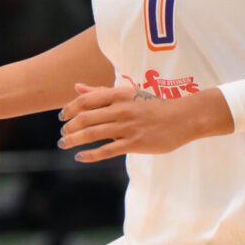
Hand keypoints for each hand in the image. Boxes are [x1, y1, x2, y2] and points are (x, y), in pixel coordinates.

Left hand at [57, 81, 231, 161]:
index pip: (86, 100)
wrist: (182, 118)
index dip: (70, 109)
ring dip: (74, 140)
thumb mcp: (128, 93)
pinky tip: (80, 157)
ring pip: (93, 133)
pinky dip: (90, 154)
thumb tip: (77, 88)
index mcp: (119, 94)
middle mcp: (121, 109)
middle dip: (69, 127)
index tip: (62, 117)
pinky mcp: (135, 143)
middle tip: (62, 135)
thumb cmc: (153, 105)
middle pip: (86, 118)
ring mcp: (128, 127)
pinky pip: (107, 150)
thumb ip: (101, 91)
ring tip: (64, 144)